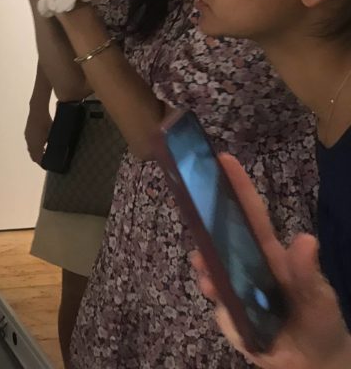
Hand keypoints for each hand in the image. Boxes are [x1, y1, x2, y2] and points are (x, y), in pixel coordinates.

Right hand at [24, 105, 51, 163]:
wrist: (37, 111)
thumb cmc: (46, 122)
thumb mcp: (52, 133)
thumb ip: (54, 143)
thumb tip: (60, 149)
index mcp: (36, 145)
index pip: (38, 159)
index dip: (42, 164)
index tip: (46, 166)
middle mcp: (30, 142)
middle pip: (33, 155)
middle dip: (39, 159)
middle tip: (46, 162)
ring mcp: (27, 138)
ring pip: (30, 149)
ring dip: (36, 152)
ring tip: (43, 153)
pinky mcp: (27, 133)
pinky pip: (30, 143)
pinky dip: (34, 146)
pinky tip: (40, 144)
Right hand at [191, 154, 350, 368]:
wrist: (310, 363)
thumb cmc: (319, 321)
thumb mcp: (319, 296)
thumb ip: (307, 272)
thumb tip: (305, 239)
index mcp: (270, 253)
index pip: (251, 214)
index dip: (238, 187)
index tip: (222, 159)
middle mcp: (247, 263)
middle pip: (221, 232)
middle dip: (204, 215)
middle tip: (189, 199)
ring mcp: (234, 284)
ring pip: (210, 262)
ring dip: (202, 256)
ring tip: (201, 261)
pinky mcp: (226, 309)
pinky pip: (213, 293)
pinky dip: (208, 286)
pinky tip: (211, 287)